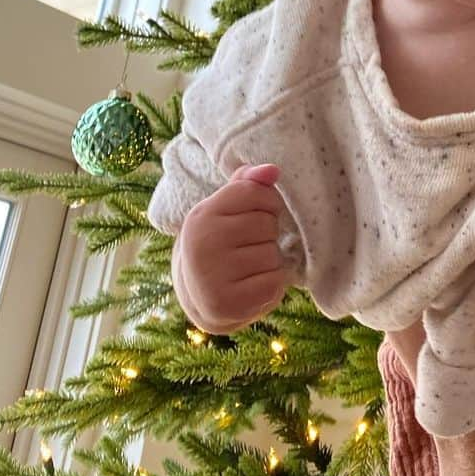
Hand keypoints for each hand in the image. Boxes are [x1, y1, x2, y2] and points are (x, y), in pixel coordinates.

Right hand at [177, 162, 289, 332]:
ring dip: (269, 261)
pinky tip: (251, 285)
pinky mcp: (228, 305)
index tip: (255, 213)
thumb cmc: (220, 241)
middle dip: (266, 234)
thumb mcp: (226, 208)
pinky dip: (271, 283)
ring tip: (247, 267)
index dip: (266, 202)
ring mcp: (212, 278)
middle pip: (267, 224)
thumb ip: (248, 183)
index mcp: (200, 216)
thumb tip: (272, 170)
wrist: (200, 294)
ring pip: (272, 254)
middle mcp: (201, 245)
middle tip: (246, 246)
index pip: (255, 191)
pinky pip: (275, 282)